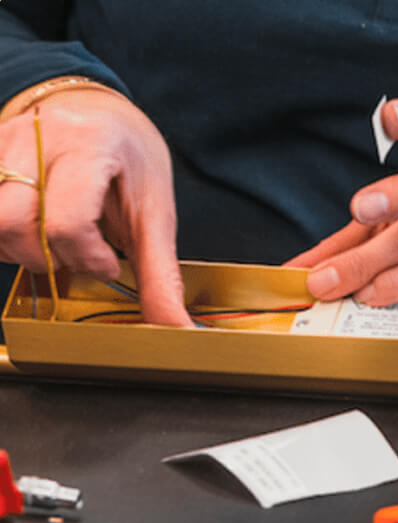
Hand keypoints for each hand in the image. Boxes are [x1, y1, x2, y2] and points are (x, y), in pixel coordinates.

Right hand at [0, 88, 191, 325]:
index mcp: (89, 145)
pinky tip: (30, 233)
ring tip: (54, 243)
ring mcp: (1, 141)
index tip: (108, 264)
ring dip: (19, 249)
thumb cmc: (132, 162)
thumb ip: (160, 274)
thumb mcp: (155, 213)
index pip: (66, 221)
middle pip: (12, 223)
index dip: (87, 259)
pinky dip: (2, 236)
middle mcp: (35, 136)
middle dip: (49, 258)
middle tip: (80, 255)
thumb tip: (177, 328)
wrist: (103, 116)